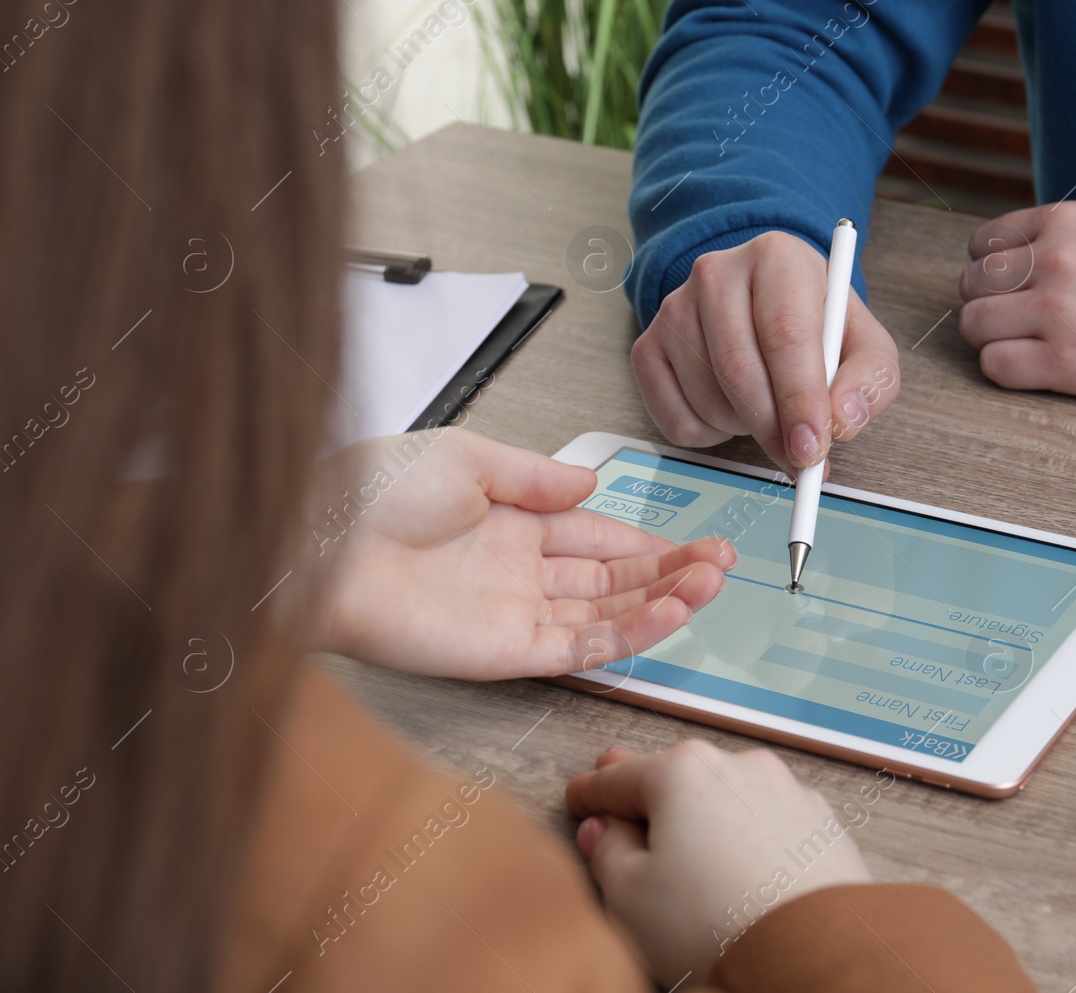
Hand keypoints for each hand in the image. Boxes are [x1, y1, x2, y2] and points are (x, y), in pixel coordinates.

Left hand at [311, 428, 734, 679]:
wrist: (317, 546)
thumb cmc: (373, 494)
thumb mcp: (468, 457)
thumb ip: (537, 477)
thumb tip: (590, 482)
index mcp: (507, 522)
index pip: (596, 536)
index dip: (650, 540)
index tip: (696, 540)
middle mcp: (517, 571)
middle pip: (612, 579)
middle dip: (671, 571)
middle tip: (723, 563)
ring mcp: (515, 614)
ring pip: (608, 615)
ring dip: (663, 601)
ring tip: (713, 584)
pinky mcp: (507, 653)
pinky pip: (583, 648)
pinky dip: (630, 633)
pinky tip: (670, 613)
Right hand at [567, 741, 872, 984]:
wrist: (811, 951)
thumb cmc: (717, 925)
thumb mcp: (628, 895)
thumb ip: (606, 851)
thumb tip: (603, 831)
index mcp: (681, 773)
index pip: (617, 778)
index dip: (590, 791)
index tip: (580, 797)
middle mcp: (737, 767)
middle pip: (675, 775)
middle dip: (646, 790)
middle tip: (621, 798)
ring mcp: (785, 791)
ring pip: (726, 793)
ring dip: (702, 811)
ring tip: (683, 841)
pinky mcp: (818, 824)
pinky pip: (768, 818)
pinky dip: (747, 831)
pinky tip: (738, 862)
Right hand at [631, 231, 900, 474]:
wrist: (769, 305)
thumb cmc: (817, 325)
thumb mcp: (864, 344)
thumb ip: (870, 380)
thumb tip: (843, 419)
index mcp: (777, 258)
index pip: (785, 335)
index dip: (799, 399)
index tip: (812, 447)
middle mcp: (717, 273)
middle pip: (740, 370)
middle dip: (773, 428)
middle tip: (799, 457)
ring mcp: (674, 309)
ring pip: (708, 399)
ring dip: (745, 428)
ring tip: (768, 408)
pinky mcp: (648, 347)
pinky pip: (674, 417)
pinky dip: (709, 434)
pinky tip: (732, 409)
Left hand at [958, 201, 1075, 406]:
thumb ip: (1065, 242)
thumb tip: (1012, 266)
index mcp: (1067, 220)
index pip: (983, 244)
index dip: (992, 274)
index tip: (1016, 293)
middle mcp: (1055, 258)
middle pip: (972, 286)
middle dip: (990, 308)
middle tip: (1025, 328)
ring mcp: (1057, 311)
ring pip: (974, 326)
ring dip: (995, 342)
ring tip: (1034, 350)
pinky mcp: (1067, 363)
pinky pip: (995, 367)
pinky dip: (1008, 373)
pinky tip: (1044, 372)